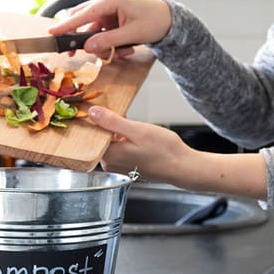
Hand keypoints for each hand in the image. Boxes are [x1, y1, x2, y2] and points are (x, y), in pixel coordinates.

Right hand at [48, 0, 171, 58]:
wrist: (169, 19)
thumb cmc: (154, 21)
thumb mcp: (132, 34)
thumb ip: (108, 41)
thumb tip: (87, 47)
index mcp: (111, 0)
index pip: (83, 14)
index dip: (66, 26)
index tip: (52, 33)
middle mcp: (107, 2)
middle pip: (82, 21)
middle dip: (82, 39)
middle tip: (72, 54)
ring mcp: (109, 11)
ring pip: (92, 30)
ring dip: (100, 45)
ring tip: (121, 52)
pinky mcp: (112, 19)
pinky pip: (101, 33)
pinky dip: (108, 44)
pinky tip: (124, 49)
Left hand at [89, 106, 268, 199]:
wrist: (182, 167)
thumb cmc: (163, 150)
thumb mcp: (137, 130)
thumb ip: (112, 121)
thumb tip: (92, 112)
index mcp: (109, 156)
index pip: (91, 134)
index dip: (96, 119)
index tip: (101, 107)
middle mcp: (111, 164)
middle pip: (100, 138)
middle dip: (108, 124)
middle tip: (122, 113)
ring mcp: (119, 166)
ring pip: (111, 142)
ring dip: (117, 131)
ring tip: (132, 123)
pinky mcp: (128, 166)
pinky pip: (119, 148)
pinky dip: (124, 139)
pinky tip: (137, 134)